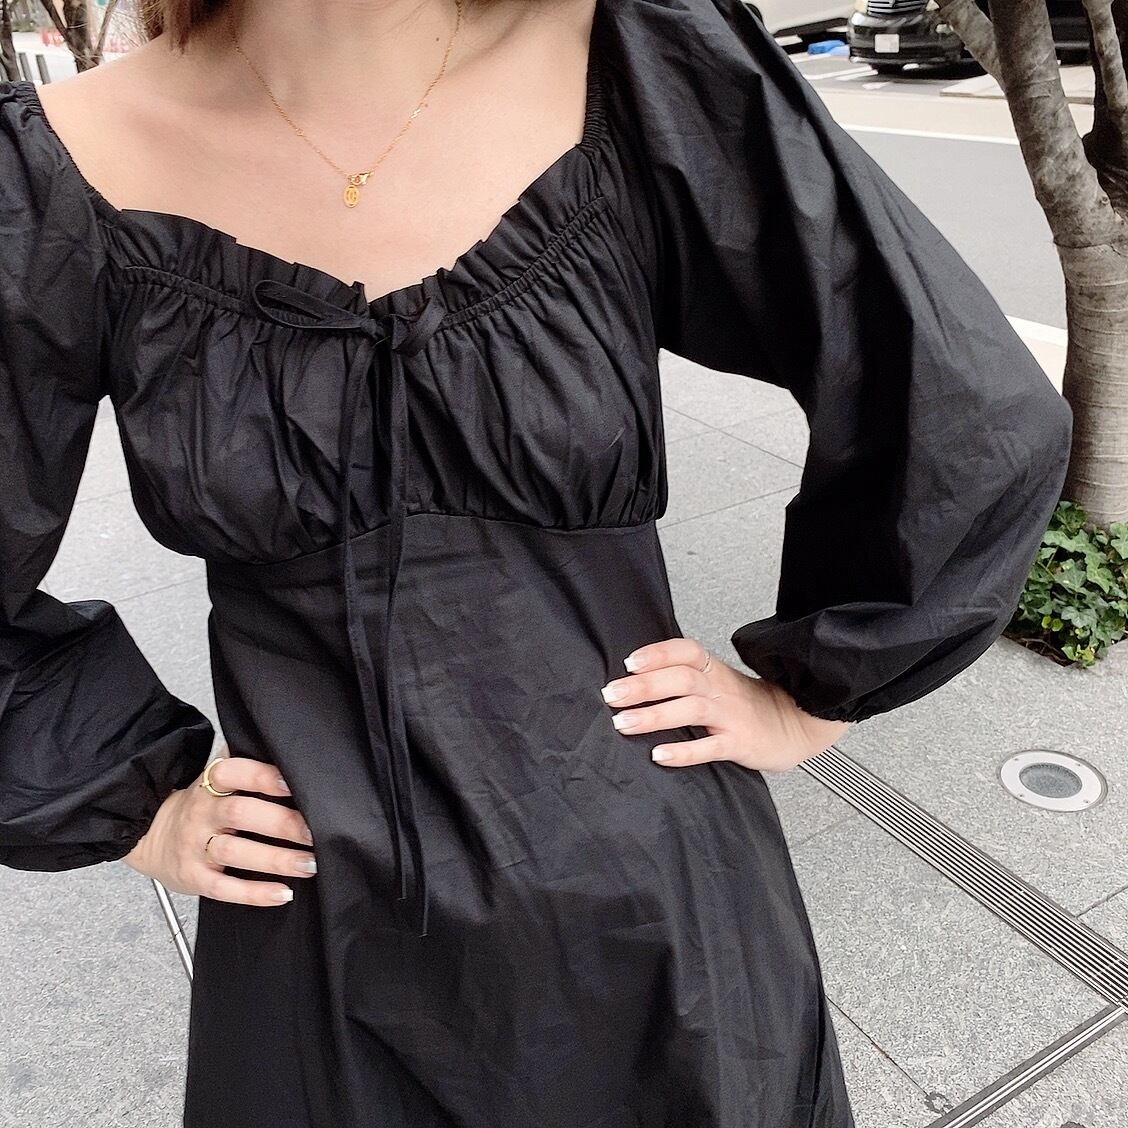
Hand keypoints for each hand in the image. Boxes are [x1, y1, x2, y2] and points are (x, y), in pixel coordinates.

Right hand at [122, 747, 315, 906]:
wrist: (150, 836)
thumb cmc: (202, 806)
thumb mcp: (215, 780)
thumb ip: (247, 766)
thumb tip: (294, 758)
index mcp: (209, 785)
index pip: (231, 772)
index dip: (262, 776)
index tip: (293, 784)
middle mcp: (201, 813)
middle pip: (239, 813)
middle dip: (281, 823)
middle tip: (314, 832)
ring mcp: (194, 847)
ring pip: (234, 852)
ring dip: (275, 859)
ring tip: (309, 864)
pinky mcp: (193, 878)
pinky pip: (223, 888)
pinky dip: (254, 893)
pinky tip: (283, 893)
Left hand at [600, 637, 851, 772]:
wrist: (793, 725)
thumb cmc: (746, 705)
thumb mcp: (717, 682)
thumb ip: (683, 677)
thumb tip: (633, 680)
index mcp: (714, 670)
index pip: (685, 651)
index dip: (657, 653)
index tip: (629, 663)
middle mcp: (720, 689)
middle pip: (682, 678)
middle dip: (644, 686)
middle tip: (613, 695)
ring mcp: (731, 715)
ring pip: (691, 708)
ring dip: (654, 716)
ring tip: (624, 724)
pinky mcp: (739, 743)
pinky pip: (710, 747)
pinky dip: (683, 751)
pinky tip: (659, 755)